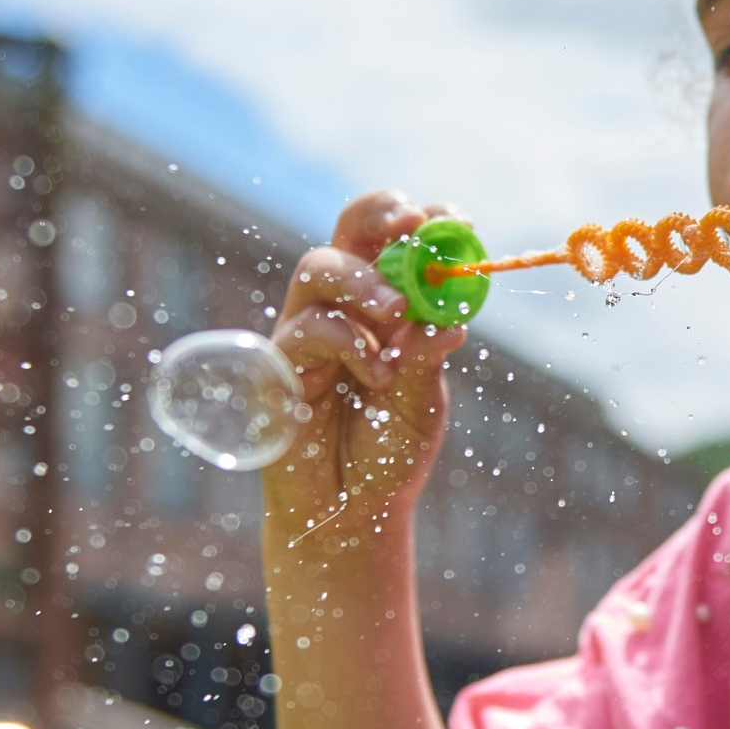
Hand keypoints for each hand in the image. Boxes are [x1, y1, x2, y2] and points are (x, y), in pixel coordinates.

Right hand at [263, 190, 468, 539]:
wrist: (351, 513)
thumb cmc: (387, 451)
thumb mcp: (420, 402)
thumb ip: (427, 359)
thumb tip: (450, 320)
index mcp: (382, 307)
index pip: (391, 240)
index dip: (415, 218)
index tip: (448, 216)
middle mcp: (341, 308)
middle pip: (346, 234)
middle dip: (378, 215)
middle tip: (413, 224)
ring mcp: (305, 332)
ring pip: (318, 269)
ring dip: (362, 280)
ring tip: (397, 311)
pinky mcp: (279, 364)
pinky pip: (305, 328)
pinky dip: (348, 341)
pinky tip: (376, 372)